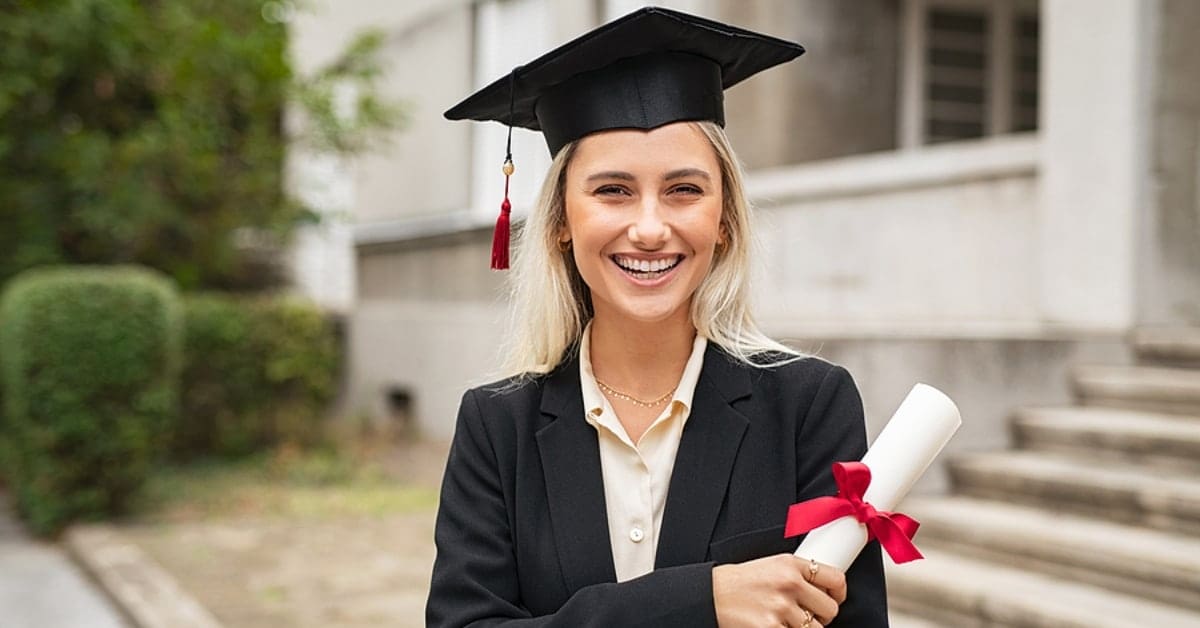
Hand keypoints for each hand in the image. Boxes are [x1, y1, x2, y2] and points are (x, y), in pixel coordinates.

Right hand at [712, 554, 845, 626]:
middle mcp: (789, 584)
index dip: (839, 593)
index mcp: (790, 564)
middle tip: (805, 616)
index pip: (835, 578)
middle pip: (830, 609)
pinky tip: (775, 626)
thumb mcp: (770, 566)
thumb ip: (796, 575)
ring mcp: (780, 608)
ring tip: (785, 622)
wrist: (710, 595)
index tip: (834, 599)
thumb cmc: (737, 583)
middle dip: (820, 617)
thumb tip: (823, 591)